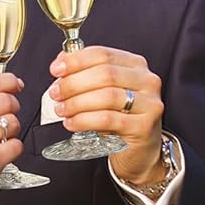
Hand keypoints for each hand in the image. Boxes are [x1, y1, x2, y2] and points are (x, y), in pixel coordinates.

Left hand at [49, 46, 163, 187]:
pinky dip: (84, 120)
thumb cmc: (119, 118)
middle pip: (105, 74)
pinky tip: (71, 123)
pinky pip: (108, 119)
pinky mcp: (144, 126)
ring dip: (77, 102)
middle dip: (73, 83)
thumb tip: (62, 61)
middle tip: (55, 93)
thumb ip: (84, 73)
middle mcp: (147, 81)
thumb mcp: (102, 92)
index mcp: (135, 65)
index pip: (103, 54)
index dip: (76, 60)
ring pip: (107, 96)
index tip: (55, 70)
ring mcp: (149, 103)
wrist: (140, 151)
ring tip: (61, 110)